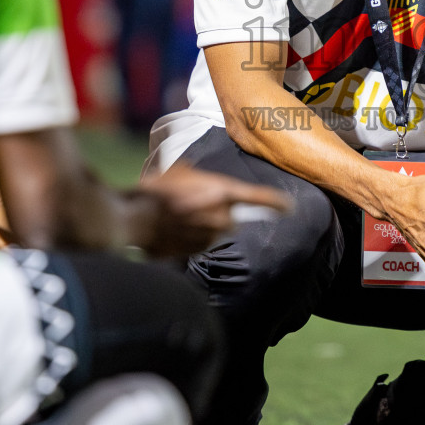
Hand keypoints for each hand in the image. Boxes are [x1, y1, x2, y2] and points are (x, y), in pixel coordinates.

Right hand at [127, 162, 291, 258]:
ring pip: (215, 234)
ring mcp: (210, 237)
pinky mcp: (196, 252)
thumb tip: (191, 175)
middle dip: (218, 216)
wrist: (135, 219)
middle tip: (195, 207)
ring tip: (178, 218)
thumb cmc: (156, 191)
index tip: (288, 207)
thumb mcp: (177, 172)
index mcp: (221, 192)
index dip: (275, 202)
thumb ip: (193, 175)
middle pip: (231, 221)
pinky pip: (199, 245)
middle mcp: (221, 217)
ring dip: (203, 229)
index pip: (258, 197)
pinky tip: (172, 231)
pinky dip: (190, 240)